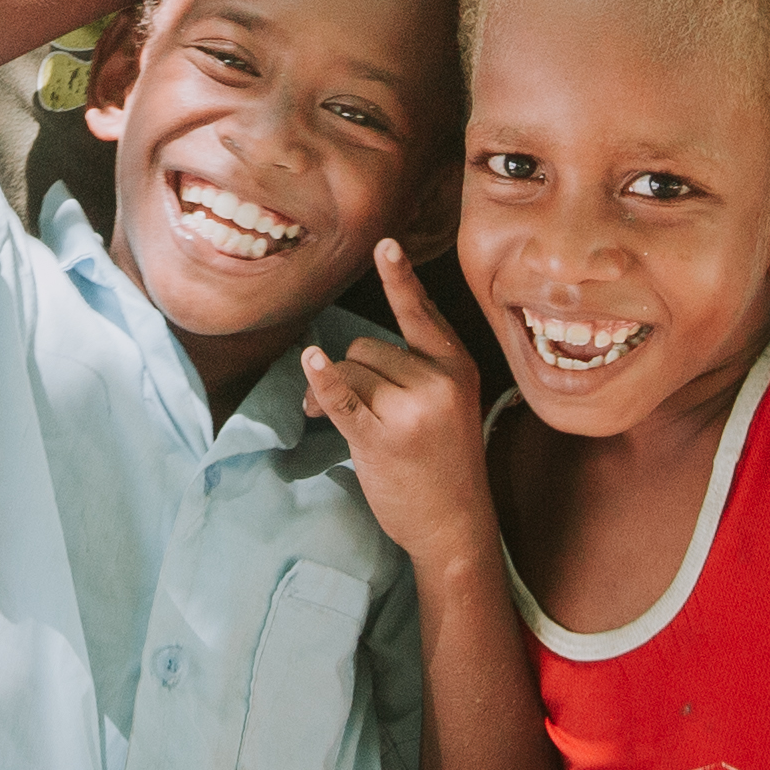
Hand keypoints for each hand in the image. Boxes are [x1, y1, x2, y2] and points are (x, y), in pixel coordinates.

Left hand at [300, 242, 499, 566]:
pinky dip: (322, 380)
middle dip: (350, 371)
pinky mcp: (381, 439)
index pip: (421, 314)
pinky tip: (311, 363)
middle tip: (344, 405)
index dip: (400, 279)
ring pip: (349, 370)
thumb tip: (337, 353)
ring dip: (328, 390)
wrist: (453, 524)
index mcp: (458, 368)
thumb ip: (417, 368)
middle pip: (368, 347)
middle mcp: (438, 382)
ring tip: (326, 417)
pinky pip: (343, 396)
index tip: (384, 244)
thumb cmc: (445, 462)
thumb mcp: (451, 405)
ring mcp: (411, 411)